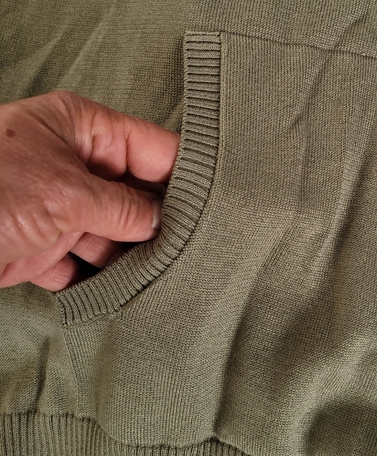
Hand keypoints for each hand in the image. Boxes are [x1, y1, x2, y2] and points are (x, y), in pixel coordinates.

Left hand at [0, 91, 179, 290]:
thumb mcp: (67, 193)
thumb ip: (126, 208)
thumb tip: (166, 222)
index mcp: (83, 131)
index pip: (154, 150)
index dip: (187, 177)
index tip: (219, 207)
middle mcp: (76, 167)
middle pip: (138, 196)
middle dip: (163, 224)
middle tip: (196, 251)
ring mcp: (62, 208)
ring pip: (117, 235)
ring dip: (136, 258)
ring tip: (167, 277)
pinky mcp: (46, 246)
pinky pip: (89, 263)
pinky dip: (105, 280)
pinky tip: (127, 292)